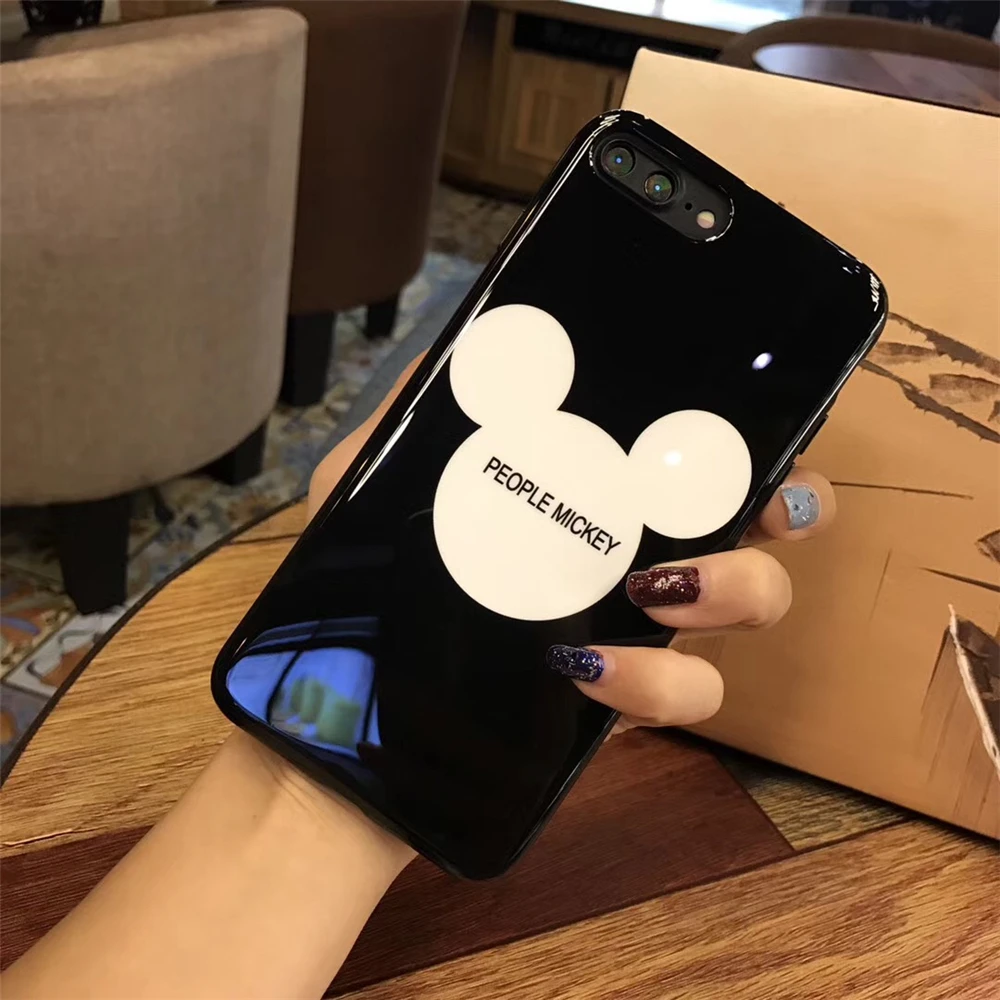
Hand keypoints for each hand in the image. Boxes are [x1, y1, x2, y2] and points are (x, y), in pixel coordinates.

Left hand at [309, 355, 833, 733]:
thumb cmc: (367, 581)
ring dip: (732, 588)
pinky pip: (689, 694)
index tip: (756, 425)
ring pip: (752, 606)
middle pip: (763, 523)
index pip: (702, 452)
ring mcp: (639, 630)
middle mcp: (636, 551)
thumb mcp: (376, 475)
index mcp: (597, 491)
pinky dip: (656, 680)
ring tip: (654, 586)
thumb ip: (426, 410)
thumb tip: (471, 341)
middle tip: (754, 507)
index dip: (754, 434)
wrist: (349, 705)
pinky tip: (582, 665)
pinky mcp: (623, 702)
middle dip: (785, 507)